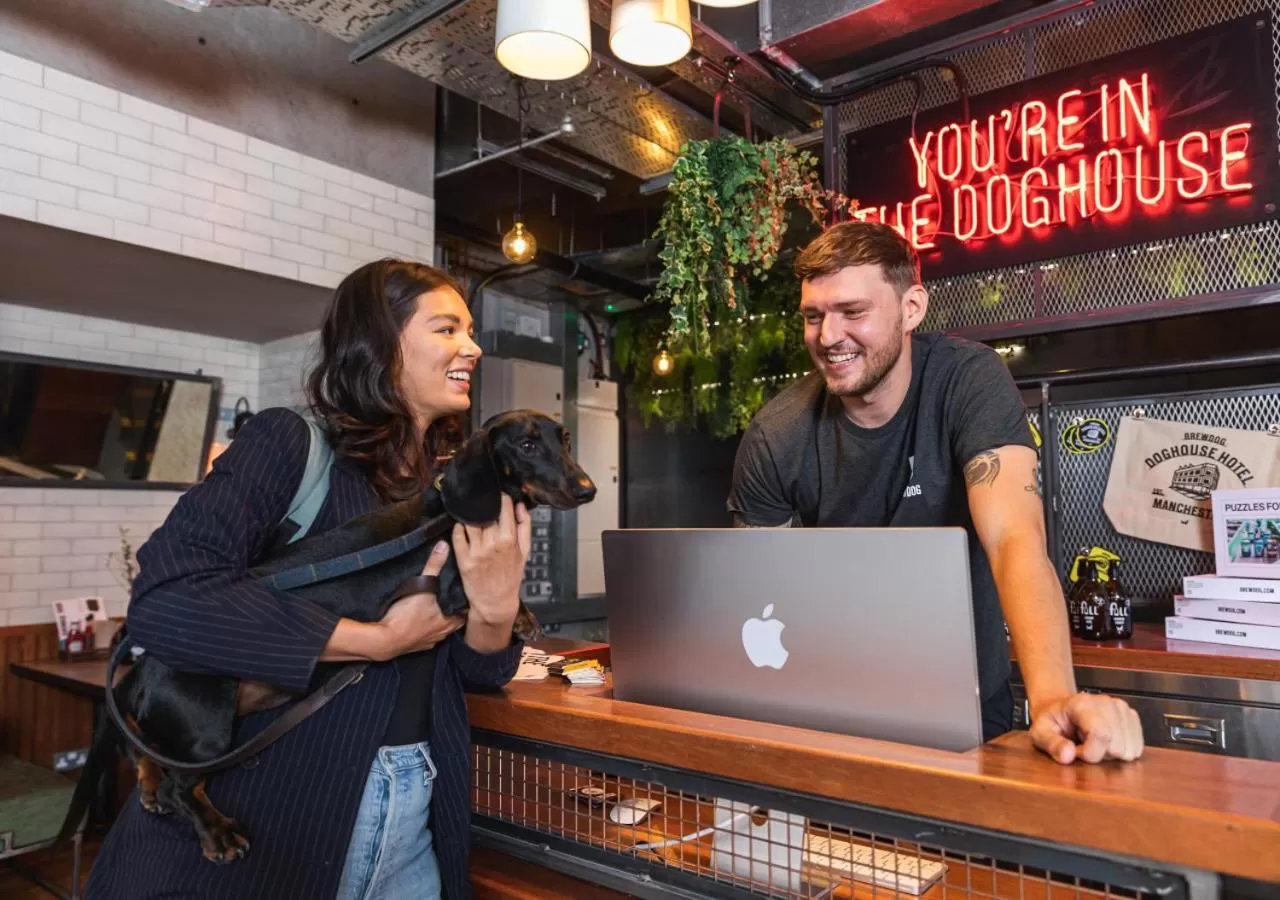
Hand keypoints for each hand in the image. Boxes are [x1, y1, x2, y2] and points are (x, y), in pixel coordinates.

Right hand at [372, 541, 463, 659]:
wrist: (385, 640)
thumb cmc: (406, 615)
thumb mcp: (422, 586)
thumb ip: (434, 566)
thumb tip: (444, 546)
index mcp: (449, 622)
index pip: (465, 612)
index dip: (466, 602)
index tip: (465, 592)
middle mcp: (442, 634)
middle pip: (454, 622)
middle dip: (453, 611)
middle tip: (452, 598)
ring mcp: (430, 642)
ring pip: (441, 631)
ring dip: (440, 621)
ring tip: (437, 609)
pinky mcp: (417, 647)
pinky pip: (426, 638)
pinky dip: (426, 630)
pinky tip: (421, 623)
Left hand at [453, 494, 531, 628]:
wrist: (495, 601)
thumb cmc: (511, 575)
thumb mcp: (525, 551)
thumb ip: (525, 527)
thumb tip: (520, 504)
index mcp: (509, 539)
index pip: (503, 506)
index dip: (500, 498)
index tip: (499, 497)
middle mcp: (492, 543)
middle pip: (485, 512)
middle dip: (484, 504)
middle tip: (483, 503)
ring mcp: (476, 551)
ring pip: (469, 521)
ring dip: (470, 514)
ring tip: (471, 513)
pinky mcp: (463, 559)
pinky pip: (457, 535)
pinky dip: (458, 527)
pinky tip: (462, 526)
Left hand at [1029, 692, 1143, 763]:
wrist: (1061, 709)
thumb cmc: (1052, 721)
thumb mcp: (1040, 733)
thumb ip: (1052, 744)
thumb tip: (1067, 754)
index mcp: (1082, 704)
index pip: (1102, 735)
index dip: (1090, 753)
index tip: (1076, 751)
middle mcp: (1107, 703)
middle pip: (1118, 746)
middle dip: (1100, 754)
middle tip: (1083, 744)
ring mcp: (1122, 709)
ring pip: (1129, 749)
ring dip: (1110, 753)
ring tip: (1092, 741)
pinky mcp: (1132, 717)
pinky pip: (1137, 747)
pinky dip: (1121, 750)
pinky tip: (1105, 741)